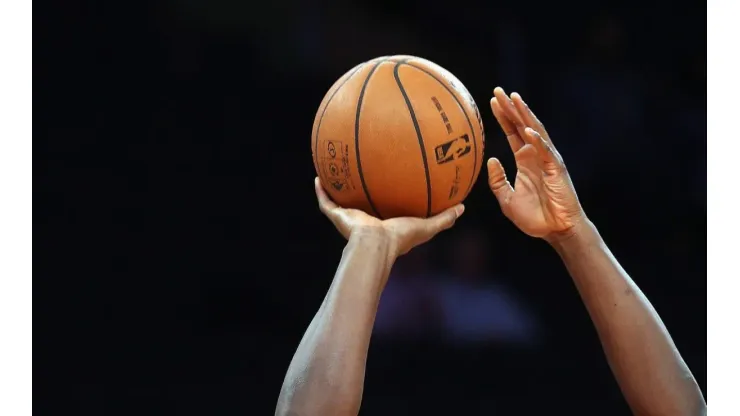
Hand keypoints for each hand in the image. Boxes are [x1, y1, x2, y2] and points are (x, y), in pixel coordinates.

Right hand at [314, 177, 463, 257]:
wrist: (375, 242)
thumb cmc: (400, 237)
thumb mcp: (427, 226)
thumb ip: (444, 218)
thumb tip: (462, 208)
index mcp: (385, 226)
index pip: (385, 212)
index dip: (387, 202)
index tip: (390, 187)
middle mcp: (366, 222)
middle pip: (361, 205)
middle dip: (360, 193)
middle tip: (362, 174)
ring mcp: (350, 220)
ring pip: (340, 203)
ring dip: (337, 190)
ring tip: (334, 171)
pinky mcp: (338, 216)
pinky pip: (326, 202)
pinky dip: (321, 191)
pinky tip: (318, 177)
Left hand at [487, 87, 585, 241]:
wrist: (555, 231)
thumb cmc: (534, 217)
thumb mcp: (507, 200)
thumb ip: (498, 181)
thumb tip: (491, 160)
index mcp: (524, 160)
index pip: (512, 132)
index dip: (503, 117)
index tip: (492, 101)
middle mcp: (536, 155)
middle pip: (522, 125)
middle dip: (511, 108)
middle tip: (498, 90)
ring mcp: (547, 160)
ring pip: (536, 131)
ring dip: (525, 115)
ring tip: (514, 99)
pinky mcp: (557, 169)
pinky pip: (546, 152)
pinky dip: (538, 141)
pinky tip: (528, 131)